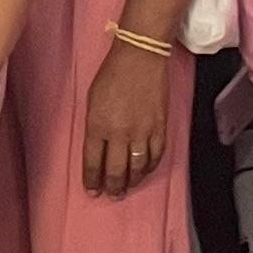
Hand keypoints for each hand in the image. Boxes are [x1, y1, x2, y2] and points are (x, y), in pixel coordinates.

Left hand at [81, 39, 173, 197]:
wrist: (140, 58)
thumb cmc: (111, 76)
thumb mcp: (91, 101)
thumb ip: (94, 128)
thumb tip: (98, 150)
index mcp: (97, 126)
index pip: (93, 163)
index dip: (92, 181)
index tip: (92, 192)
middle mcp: (119, 133)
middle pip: (116, 171)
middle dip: (112, 187)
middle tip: (112, 195)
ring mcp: (142, 132)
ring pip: (137, 168)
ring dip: (132, 181)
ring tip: (127, 188)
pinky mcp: (160, 127)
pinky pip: (156, 156)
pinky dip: (149, 167)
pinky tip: (144, 171)